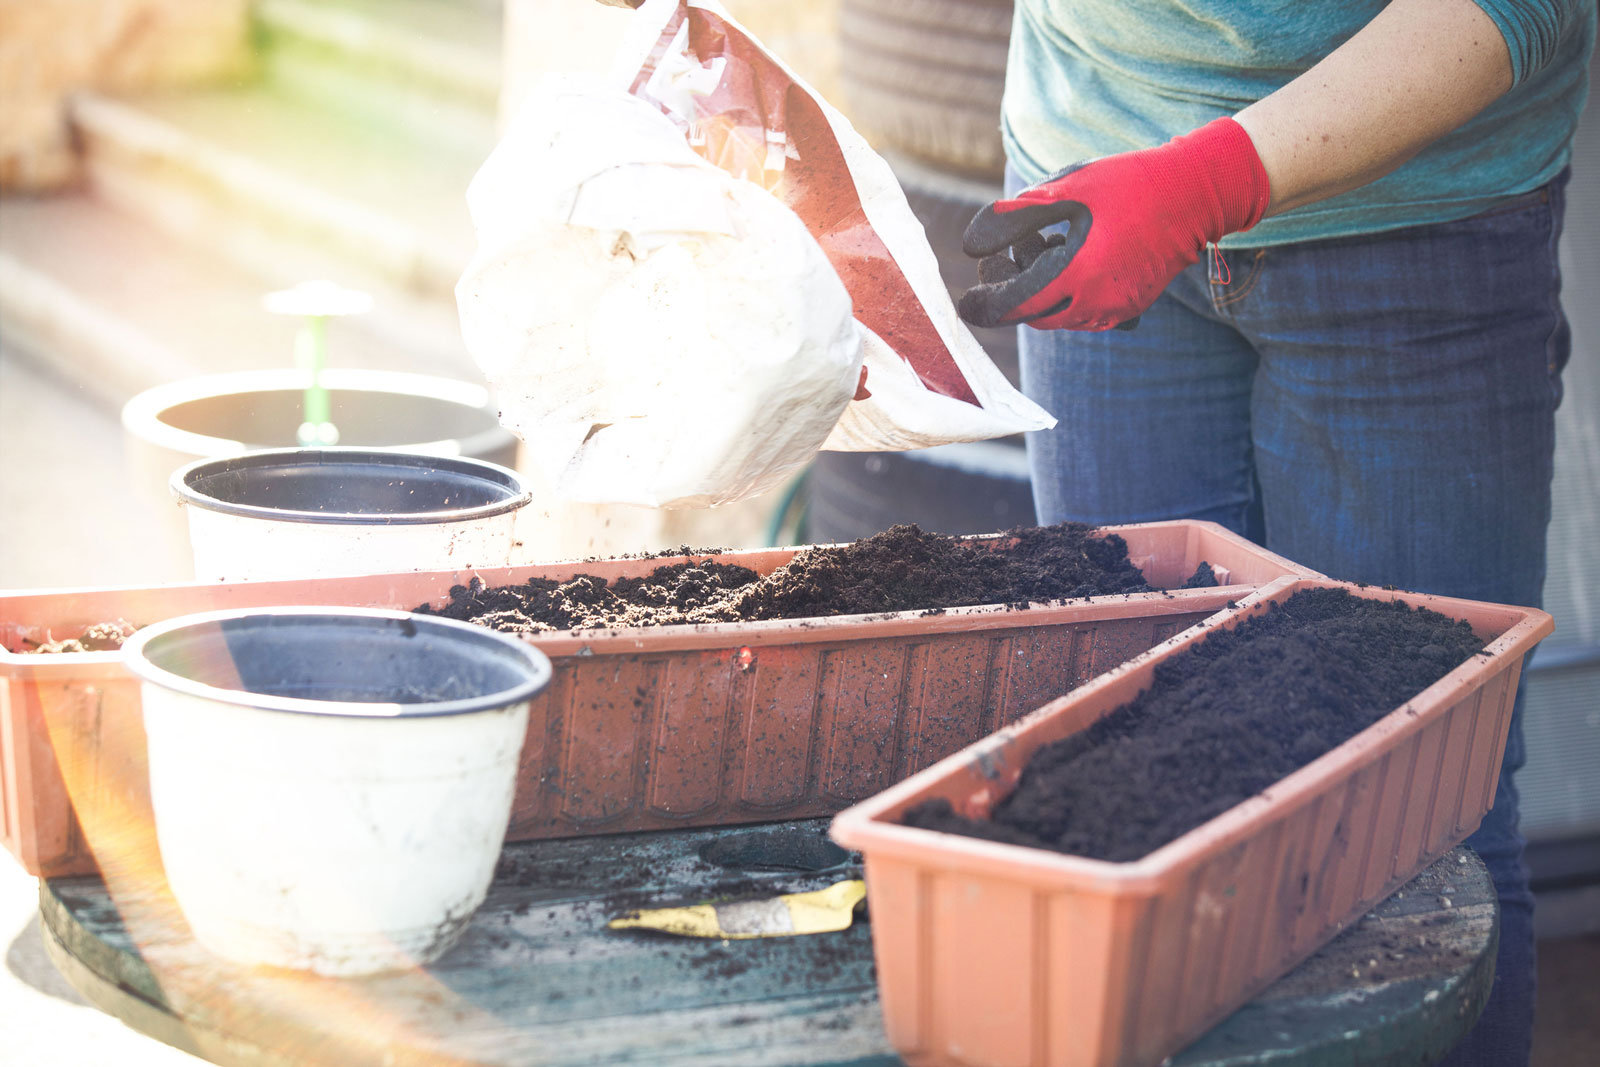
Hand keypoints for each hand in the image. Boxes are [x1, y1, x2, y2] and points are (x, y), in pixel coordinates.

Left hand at [957, 118, 1270, 331]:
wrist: (1194, 194)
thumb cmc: (1128, 186)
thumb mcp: (1065, 192)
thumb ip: (1014, 219)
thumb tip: (968, 245)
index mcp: (1077, 278)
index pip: (1014, 307)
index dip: (985, 306)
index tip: (965, 302)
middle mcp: (1097, 306)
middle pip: (1035, 315)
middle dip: (1014, 291)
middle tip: (1004, 257)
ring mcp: (1116, 311)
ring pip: (1060, 315)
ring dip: (1043, 289)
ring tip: (1046, 244)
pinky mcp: (1130, 308)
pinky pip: (1085, 312)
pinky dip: (1069, 292)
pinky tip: (1074, 255)